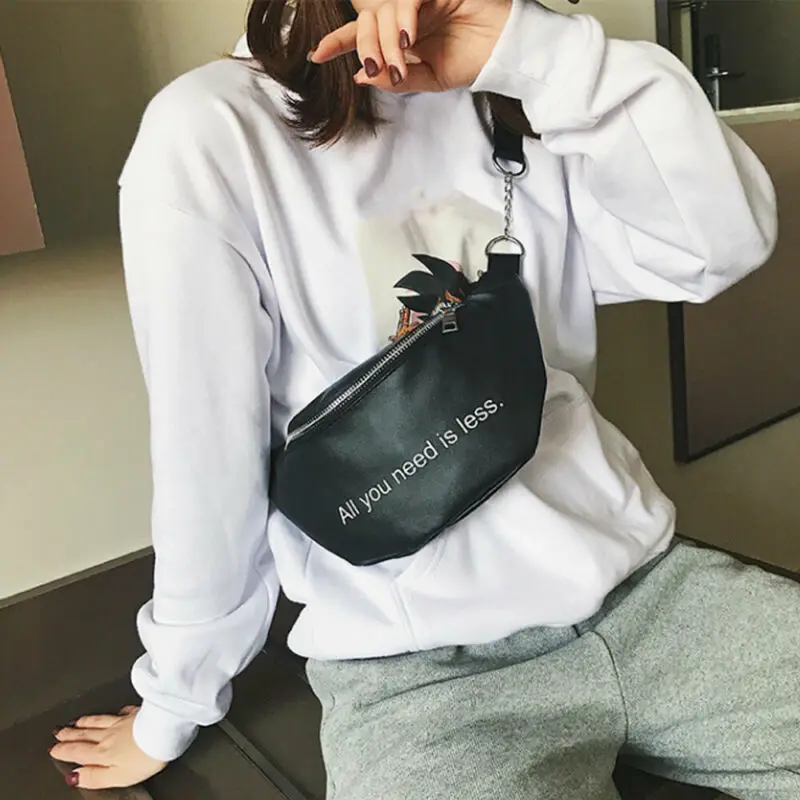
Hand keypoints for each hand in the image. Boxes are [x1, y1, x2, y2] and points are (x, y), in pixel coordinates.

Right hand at [50, 705, 166, 789]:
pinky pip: (122, 712)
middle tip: (58, 731)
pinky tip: (116, 710)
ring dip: (86, 721)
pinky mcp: (139, 713)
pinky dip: (114, 712)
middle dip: (70, 734)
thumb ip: (94, 776)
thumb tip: (75, 776)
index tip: (54, 747)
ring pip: (100, 721)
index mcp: (103, 752)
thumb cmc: (145, 756)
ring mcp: (124, 722)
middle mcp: (111, 735)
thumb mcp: (116, 776)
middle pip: (86, 734)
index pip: (79, 751)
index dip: (64, 750)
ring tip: (76, 721)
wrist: (166, 730)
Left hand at [310, 0, 512, 92]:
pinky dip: (402, 18)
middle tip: (375, 69)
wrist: (502, 52)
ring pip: (383, 11)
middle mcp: (405, 14)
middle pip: (367, 22)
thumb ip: (396, 79)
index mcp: (401, 35)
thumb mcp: (429, 79)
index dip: (338, 42)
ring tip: (401, 63)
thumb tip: (361, 77)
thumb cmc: (471, 62)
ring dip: (384, 41)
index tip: (316, 55)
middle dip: (365, 48)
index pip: (363, 34)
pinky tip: (409, 39)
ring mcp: (419, 0)